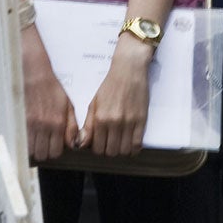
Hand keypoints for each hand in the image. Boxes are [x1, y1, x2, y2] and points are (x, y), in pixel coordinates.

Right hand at [20, 28, 77, 163]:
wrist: (34, 75)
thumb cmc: (52, 89)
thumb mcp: (68, 106)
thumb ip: (72, 126)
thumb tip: (73, 144)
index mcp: (58, 123)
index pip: (56, 152)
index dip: (55, 151)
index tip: (53, 146)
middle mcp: (44, 126)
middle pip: (43, 154)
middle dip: (44, 152)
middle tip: (44, 145)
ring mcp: (30, 124)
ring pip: (31, 151)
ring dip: (33, 149)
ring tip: (35, 141)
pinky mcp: (19, 121)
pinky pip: (21, 141)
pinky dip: (24, 143)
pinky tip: (27, 136)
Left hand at [78, 38, 151, 156]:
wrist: (129, 70)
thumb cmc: (110, 85)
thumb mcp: (94, 103)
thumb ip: (88, 125)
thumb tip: (82, 144)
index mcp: (100, 118)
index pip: (97, 147)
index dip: (98, 148)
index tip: (101, 143)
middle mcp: (114, 122)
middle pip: (111, 152)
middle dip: (110, 150)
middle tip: (111, 143)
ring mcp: (129, 122)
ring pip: (124, 150)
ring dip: (122, 150)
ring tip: (121, 143)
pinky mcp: (141, 120)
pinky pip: (137, 144)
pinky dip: (133, 148)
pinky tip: (131, 144)